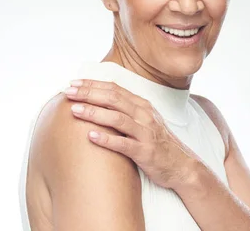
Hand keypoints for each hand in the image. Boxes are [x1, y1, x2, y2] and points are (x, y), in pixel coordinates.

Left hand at [64, 79, 199, 190]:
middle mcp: (144, 115)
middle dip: (89, 93)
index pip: (114, 88)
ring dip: (94, 113)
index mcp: (142, 105)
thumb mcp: (144, 120)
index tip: (73, 83)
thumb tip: (99, 100)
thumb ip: (125, 109)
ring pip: (117, 118)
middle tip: (68, 92)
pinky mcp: (145, 152)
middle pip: (113, 98)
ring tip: (75, 110)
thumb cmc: (157, 143)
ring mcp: (145, 133)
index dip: (92, 84)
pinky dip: (107, 139)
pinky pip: (124, 144)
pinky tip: (91, 136)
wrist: (182, 166)